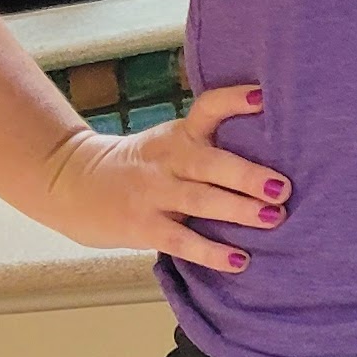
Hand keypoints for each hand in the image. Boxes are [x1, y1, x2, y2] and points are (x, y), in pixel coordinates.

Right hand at [28, 83, 282, 271]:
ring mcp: (153, 193)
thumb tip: (279, 156)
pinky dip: (210, 252)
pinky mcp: (142, 226)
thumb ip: (212, 145)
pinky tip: (239, 260)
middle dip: (248, 175)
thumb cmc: (143, 166)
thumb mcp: (171, 144)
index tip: (262, 96)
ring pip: (199, 201)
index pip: (208, 108)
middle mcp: (169, 159)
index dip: (233, 100)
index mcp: (180, 134)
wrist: (73, 183)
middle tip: (283, 187)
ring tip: (273, 218)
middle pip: (210, 163)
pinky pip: (180, 241)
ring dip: (238, 210)